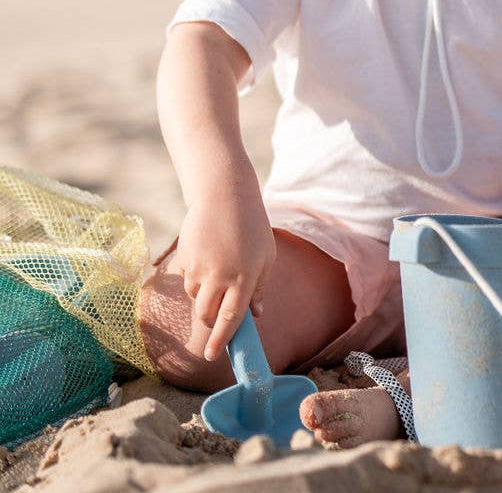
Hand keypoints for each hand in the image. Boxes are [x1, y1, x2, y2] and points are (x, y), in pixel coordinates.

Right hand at [174, 193, 276, 361]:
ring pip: (196, 297)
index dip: (221, 340)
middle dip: (210, 320)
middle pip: (207, 313)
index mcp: (245, 277)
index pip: (231, 318)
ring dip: (205, 294)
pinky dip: (197, 276)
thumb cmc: (252, 227)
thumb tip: (256, 316)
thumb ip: (259, 287)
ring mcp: (199, 267)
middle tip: (217, 314)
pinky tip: (209, 254)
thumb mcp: (267, 256)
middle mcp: (220, 275)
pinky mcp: (184, 258)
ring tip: (220, 267)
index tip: (213, 356)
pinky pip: (188, 278)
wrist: (223, 195)